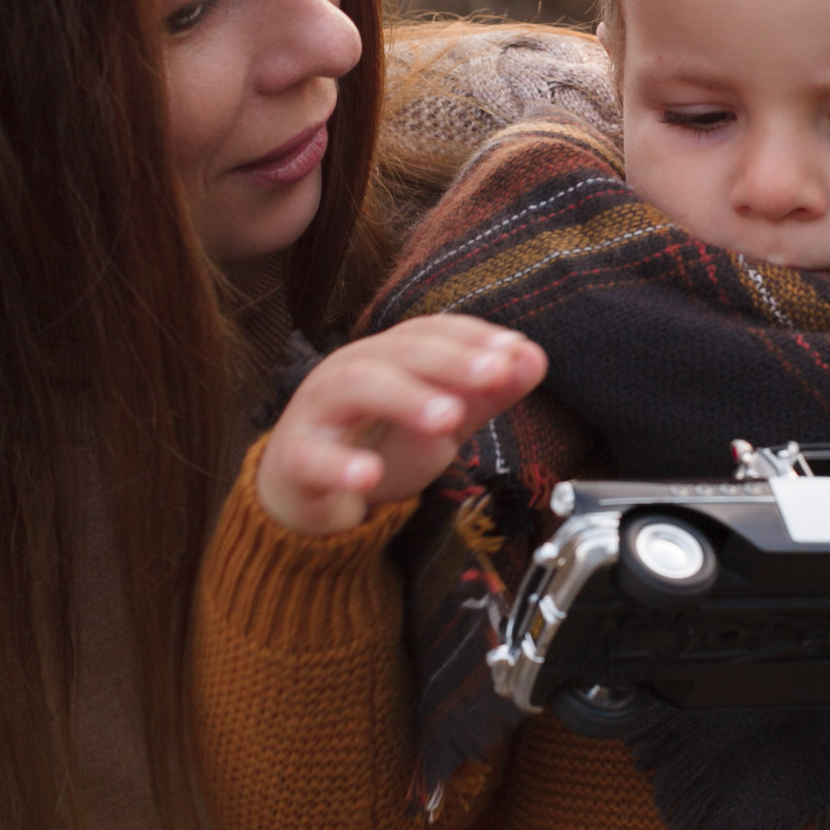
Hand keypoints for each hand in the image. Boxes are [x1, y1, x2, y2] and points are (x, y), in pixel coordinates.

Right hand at [255, 315, 546, 534]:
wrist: (308, 496)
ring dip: (404, 398)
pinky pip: (313, 458)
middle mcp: (352, 370)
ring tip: (446, 420)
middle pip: (399, 352)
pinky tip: (368, 476)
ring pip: (355, 386)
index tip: (516, 353)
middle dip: (450, 361)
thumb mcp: (439, 422)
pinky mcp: (295, 459)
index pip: (432, 332)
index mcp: (388, 356)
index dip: (474, 338)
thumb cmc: (377, 446)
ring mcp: (319, 410)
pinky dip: (341, 466)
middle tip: (495, 376)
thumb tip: (534, 358)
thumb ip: (484, 394)